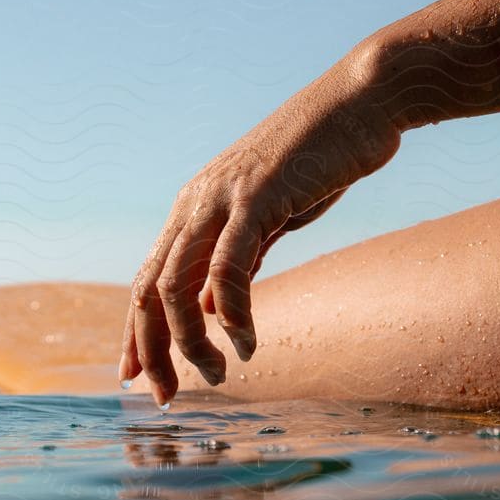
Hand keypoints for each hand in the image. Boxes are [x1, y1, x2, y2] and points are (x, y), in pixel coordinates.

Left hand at [119, 48, 402, 403]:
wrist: (362, 103)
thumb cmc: (322, 160)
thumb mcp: (269, 219)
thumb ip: (235, 260)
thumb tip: (209, 309)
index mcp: (194, 208)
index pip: (148, 280)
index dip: (137, 334)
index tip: (138, 379)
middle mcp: (196, 204)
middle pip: (149, 290)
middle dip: (152, 351)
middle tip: (167, 397)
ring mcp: (222, 199)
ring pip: (178, 285)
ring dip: (191, 342)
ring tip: (218, 376)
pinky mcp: (256, 197)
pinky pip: (227, 268)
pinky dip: (232, 314)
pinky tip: (248, 345)